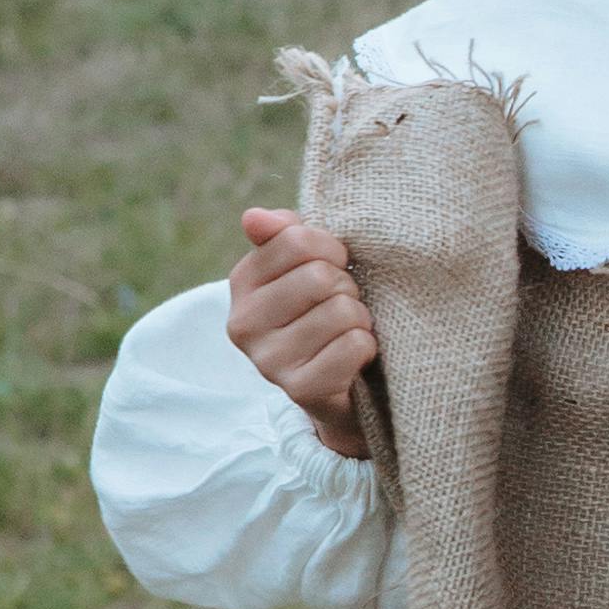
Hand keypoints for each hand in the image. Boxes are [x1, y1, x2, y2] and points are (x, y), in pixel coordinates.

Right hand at [228, 207, 378, 457]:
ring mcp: (268, 361)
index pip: (296, 241)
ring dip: (359, 319)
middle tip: (342, 305)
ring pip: (341, 311)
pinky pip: (353, 346)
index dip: (331, 249)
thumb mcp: (304, 267)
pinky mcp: (300, 390)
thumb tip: (254, 217)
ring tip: (348, 331)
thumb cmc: (323, 311)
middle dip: (346, 287)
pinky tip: (354, 357)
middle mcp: (244, 324)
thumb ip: (284, 235)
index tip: (336, 266)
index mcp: (242, 284)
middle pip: (319, 277)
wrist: (338, 385)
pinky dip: (366, 347)